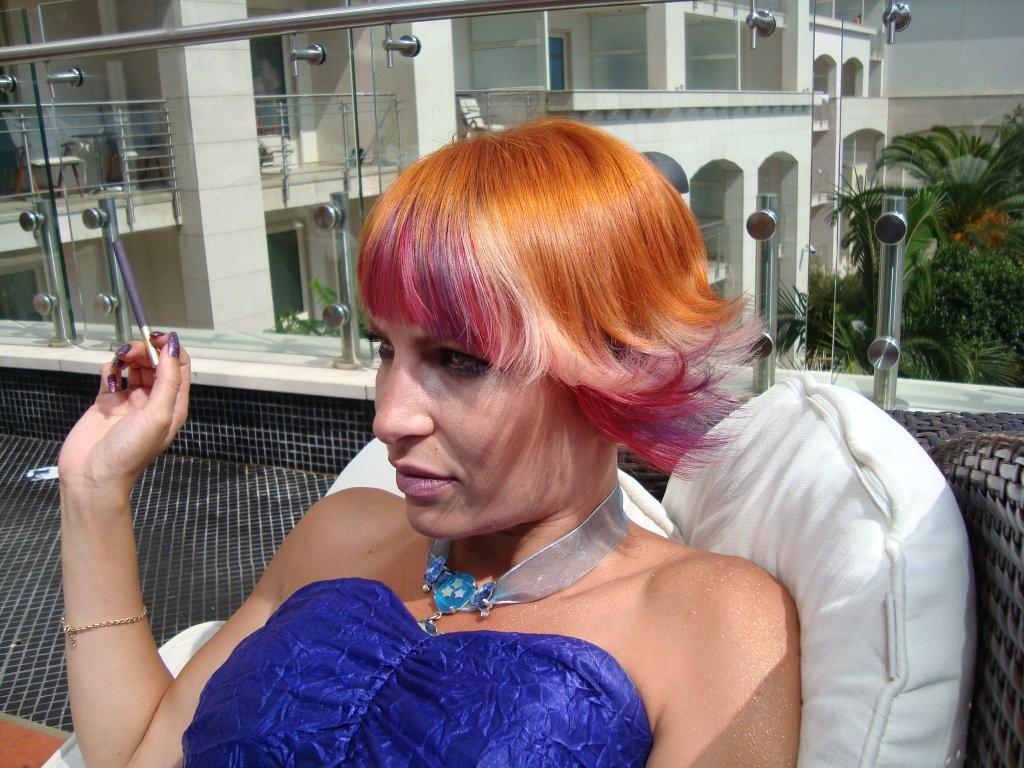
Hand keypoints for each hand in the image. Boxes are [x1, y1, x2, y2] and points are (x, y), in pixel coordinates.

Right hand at [58, 333, 189, 499]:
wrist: (93, 476)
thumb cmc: (129, 453)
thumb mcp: (158, 415)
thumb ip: (168, 380)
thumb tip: (173, 348)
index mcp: (173, 405)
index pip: (180, 366)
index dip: (171, 349)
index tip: (156, 338)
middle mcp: (154, 401)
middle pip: (156, 363)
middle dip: (145, 350)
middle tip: (130, 350)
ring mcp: (130, 401)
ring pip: (134, 366)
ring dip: (128, 356)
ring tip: (119, 360)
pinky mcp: (107, 402)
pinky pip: (112, 375)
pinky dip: (110, 369)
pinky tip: (108, 377)